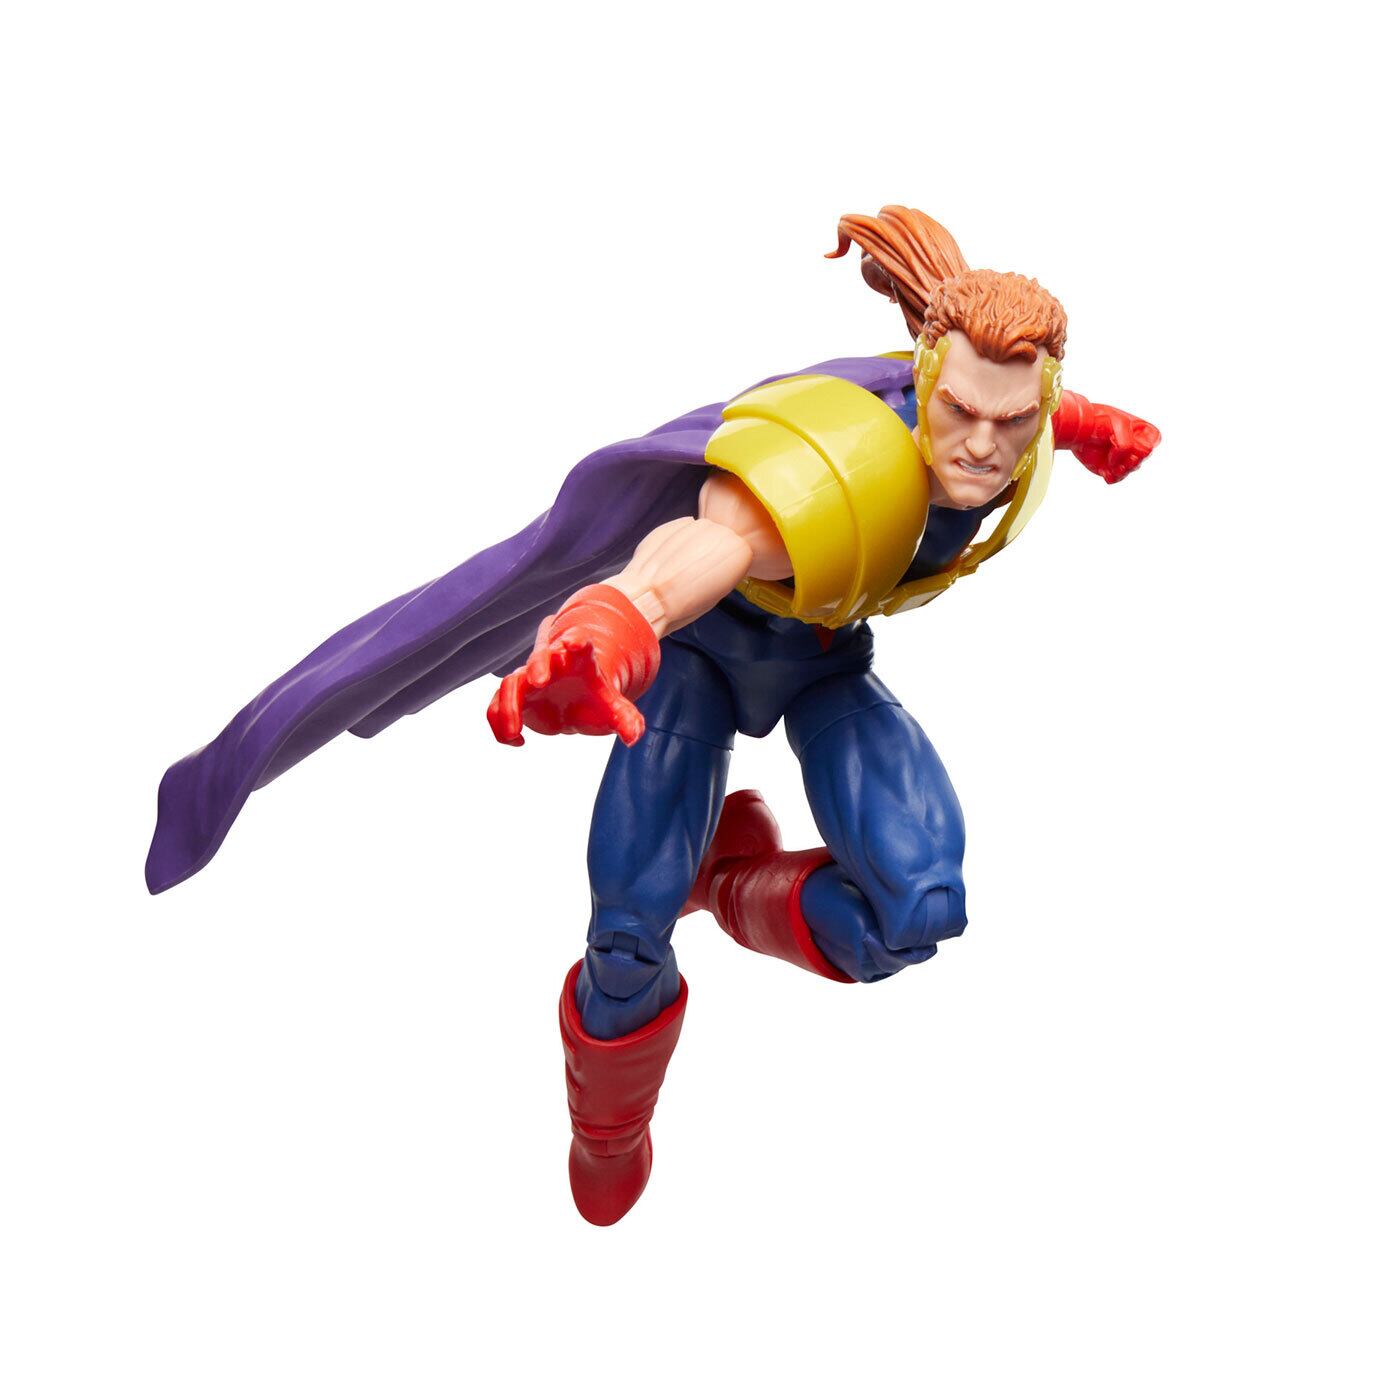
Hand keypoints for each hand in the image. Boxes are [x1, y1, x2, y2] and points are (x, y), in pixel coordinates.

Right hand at [487, 585, 659, 746]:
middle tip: (538, 681)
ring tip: (516, 732)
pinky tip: (518, 742)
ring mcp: (529, 680)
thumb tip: (633, 736)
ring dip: (508, 705)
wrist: (575, 703)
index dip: (576, 640)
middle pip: (540, 657)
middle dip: (539, 665)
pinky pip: (497, 707)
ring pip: (510, 683)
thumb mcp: (613, 710)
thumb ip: (625, 719)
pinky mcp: (515, 698)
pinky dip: (498, 723)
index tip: (574, 642)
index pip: (578, 642)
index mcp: (579, 660)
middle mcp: (550, 664)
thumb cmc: (595, 701)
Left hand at [1053, 392, 1160, 484]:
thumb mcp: (1119, 423)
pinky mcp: (1111, 468)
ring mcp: (1124, 458)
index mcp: (1143, 432)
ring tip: (1108, 462)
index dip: (1138, 446)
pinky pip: (1117, 479)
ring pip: (1130, 470)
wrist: (1079, 429)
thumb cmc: (1100, 420)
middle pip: (1141, 460)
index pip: (1152, 445)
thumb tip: (1121, 464)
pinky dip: (1111, 476)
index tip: (1121, 439)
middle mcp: (1136, 446)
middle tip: (1113, 451)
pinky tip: (1104, 470)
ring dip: (1119, 468)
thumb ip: (1127, 443)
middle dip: (1128, 458)